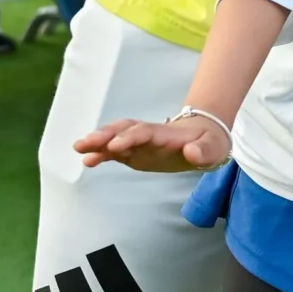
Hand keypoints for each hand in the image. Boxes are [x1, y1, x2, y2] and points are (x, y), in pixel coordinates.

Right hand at [73, 115, 224, 172]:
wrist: (203, 139)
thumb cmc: (209, 143)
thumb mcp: (213, 148)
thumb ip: (203, 151)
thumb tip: (191, 153)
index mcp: (166, 134)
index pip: (145, 132)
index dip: (130, 137)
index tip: (114, 145)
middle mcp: (148, 135)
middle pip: (124, 130)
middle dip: (105, 135)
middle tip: (85, 143)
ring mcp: (139, 143)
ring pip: (115, 137)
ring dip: (98, 142)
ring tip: (79, 148)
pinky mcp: (134, 152)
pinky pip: (114, 152)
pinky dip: (100, 155)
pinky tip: (86, 160)